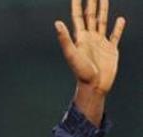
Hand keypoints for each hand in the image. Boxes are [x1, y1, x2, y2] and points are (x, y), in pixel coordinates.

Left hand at [55, 0, 125, 124]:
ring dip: (103, 10)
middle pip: (90, 15)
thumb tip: (57, 23)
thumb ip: (65, 39)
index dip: (77, 4)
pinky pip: (115, 35)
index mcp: (80, 38)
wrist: (94, 86)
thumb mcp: (72, 54)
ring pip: (102, 22)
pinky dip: (118, 27)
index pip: (78, 16)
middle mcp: (90, 38)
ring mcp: (100, 43)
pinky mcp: (111, 50)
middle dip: (91, 2)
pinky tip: (120, 19)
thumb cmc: (81, 73)